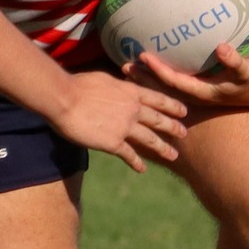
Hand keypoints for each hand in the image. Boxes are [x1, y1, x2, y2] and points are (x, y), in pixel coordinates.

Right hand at [49, 73, 187, 171]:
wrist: (64, 99)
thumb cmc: (77, 85)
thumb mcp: (103, 79)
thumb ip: (116, 86)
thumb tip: (119, 86)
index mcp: (130, 91)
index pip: (157, 99)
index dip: (172, 105)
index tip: (183, 110)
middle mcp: (132, 109)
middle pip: (159, 119)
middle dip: (173, 127)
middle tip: (184, 134)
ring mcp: (125, 127)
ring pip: (150, 139)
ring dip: (163, 148)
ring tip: (173, 155)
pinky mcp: (113, 142)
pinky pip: (130, 154)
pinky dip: (137, 163)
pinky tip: (142, 169)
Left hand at [126, 41, 248, 110]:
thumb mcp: (248, 71)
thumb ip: (235, 61)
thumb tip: (222, 48)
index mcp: (204, 92)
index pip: (175, 82)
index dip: (158, 71)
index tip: (143, 57)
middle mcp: (197, 95)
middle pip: (164, 88)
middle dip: (144, 78)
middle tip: (123, 65)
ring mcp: (196, 94)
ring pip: (165, 88)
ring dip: (146, 79)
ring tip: (126, 68)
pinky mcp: (197, 89)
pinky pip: (172, 85)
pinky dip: (156, 78)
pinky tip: (143, 71)